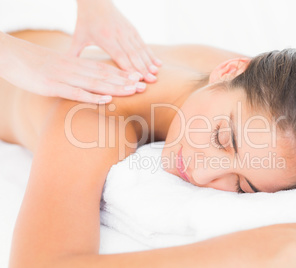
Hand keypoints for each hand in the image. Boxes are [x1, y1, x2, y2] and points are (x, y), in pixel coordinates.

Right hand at [0, 33, 143, 103]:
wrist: (10, 56)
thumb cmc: (35, 64)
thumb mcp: (58, 68)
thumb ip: (74, 75)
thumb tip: (88, 86)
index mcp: (76, 64)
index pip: (103, 69)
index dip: (121, 74)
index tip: (138, 78)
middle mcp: (74, 69)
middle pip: (104, 75)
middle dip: (125, 81)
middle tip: (143, 86)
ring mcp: (64, 77)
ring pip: (95, 82)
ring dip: (115, 87)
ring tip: (132, 91)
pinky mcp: (52, 86)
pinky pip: (75, 92)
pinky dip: (91, 96)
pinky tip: (106, 100)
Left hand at [70, 0, 161, 82]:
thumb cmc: (85, 20)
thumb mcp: (78, 36)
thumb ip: (74, 53)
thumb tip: (64, 71)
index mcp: (105, 38)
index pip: (120, 56)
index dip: (129, 68)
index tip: (137, 79)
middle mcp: (118, 35)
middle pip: (133, 55)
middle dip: (143, 68)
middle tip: (151, 81)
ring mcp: (127, 31)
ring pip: (140, 49)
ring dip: (149, 62)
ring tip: (156, 74)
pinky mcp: (132, 29)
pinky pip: (143, 44)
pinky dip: (151, 54)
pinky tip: (158, 63)